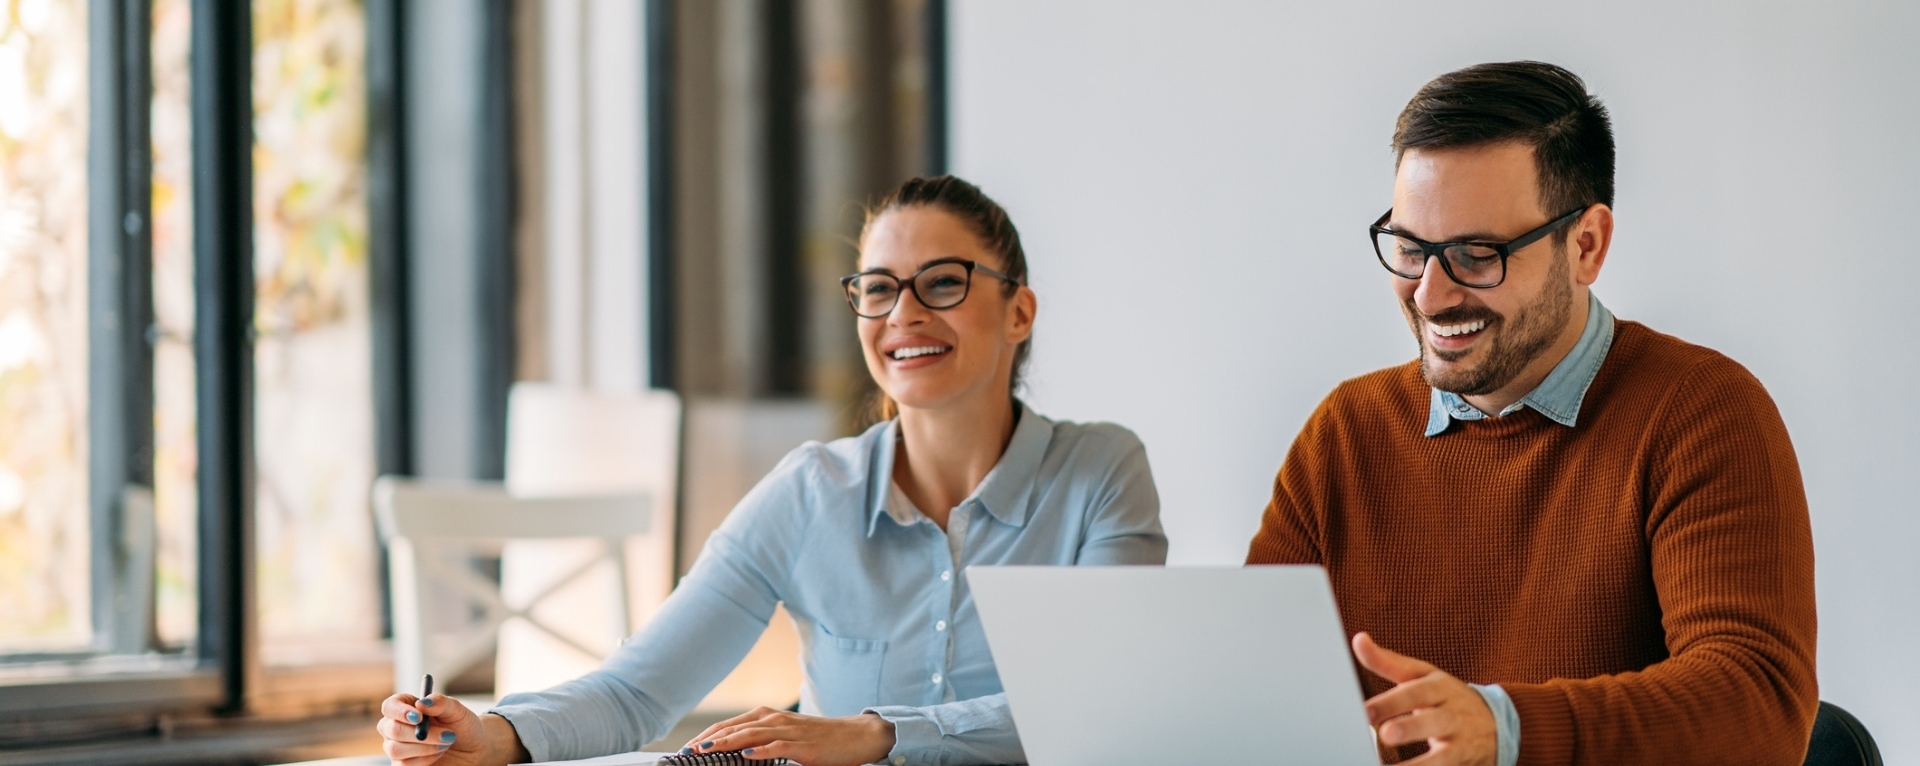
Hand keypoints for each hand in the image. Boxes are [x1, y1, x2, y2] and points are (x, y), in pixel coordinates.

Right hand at [376, 692, 528, 765]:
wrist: (472, 749)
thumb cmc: (462, 725)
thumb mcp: (457, 710)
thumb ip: (441, 702)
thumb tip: (422, 702)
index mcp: (406, 707)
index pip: (390, 706)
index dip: (400, 711)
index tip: (418, 716)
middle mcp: (396, 726)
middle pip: (391, 729)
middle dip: (421, 734)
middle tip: (446, 734)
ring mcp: (397, 746)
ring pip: (395, 749)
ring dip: (425, 747)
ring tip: (445, 743)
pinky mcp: (402, 764)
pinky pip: (403, 764)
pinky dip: (425, 759)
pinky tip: (438, 753)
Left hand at [682, 706, 895, 765]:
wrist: (857, 736)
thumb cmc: (821, 738)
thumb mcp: (788, 736)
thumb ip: (763, 740)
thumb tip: (736, 751)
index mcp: (770, 717)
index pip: (731, 724)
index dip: (708, 734)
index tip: (688, 747)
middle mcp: (777, 720)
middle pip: (736, 727)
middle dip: (709, 739)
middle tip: (687, 750)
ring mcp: (791, 732)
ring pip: (752, 734)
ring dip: (727, 742)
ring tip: (706, 750)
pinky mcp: (805, 747)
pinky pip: (779, 747)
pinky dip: (761, 750)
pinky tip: (746, 754)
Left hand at [1353, 632, 1497, 765]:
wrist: (1496, 722)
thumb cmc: (1445, 697)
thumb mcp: (1422, 676)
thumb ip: (1388, 662)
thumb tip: (1358, 640)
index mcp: (1440, 687)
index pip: (1417, 692)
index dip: (1392, 702)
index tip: (1366, 712)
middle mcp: (1453, 714)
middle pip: (1435, 720)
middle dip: (1410, 728)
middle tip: (1386, 734)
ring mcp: (1461, 741)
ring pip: (1444, 755)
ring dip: (1420, 764)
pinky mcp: (1462, 763)